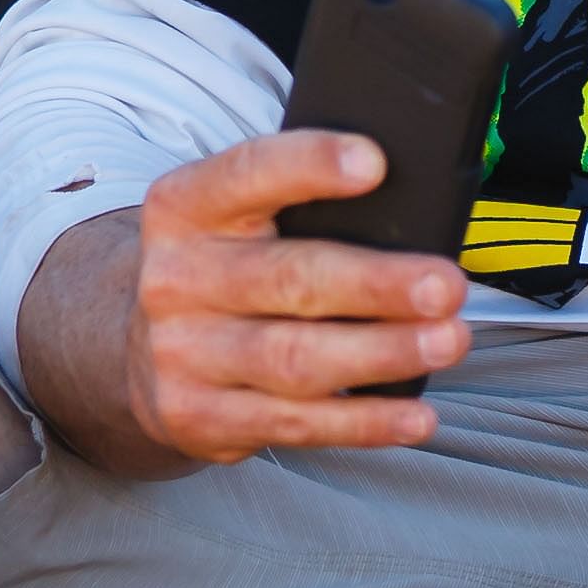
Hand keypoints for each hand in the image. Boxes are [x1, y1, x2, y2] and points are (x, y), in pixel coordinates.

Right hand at [113, 133, 470, 464]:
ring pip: (296, 360)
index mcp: (187, 207)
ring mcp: (182, 354)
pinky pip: (295, 423)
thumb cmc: (227, 266)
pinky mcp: (198, 417)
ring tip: (448, 341)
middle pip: (288, 279)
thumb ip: (304, 206)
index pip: (248, 173)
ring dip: (383, 354)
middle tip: (445, 286)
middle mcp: (176, 278)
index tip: (375, 163)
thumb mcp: (239, 217)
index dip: (310, 164)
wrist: (140, 348)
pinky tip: (415, 415)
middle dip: (377, 284)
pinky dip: (364, 422)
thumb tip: (415, 211)